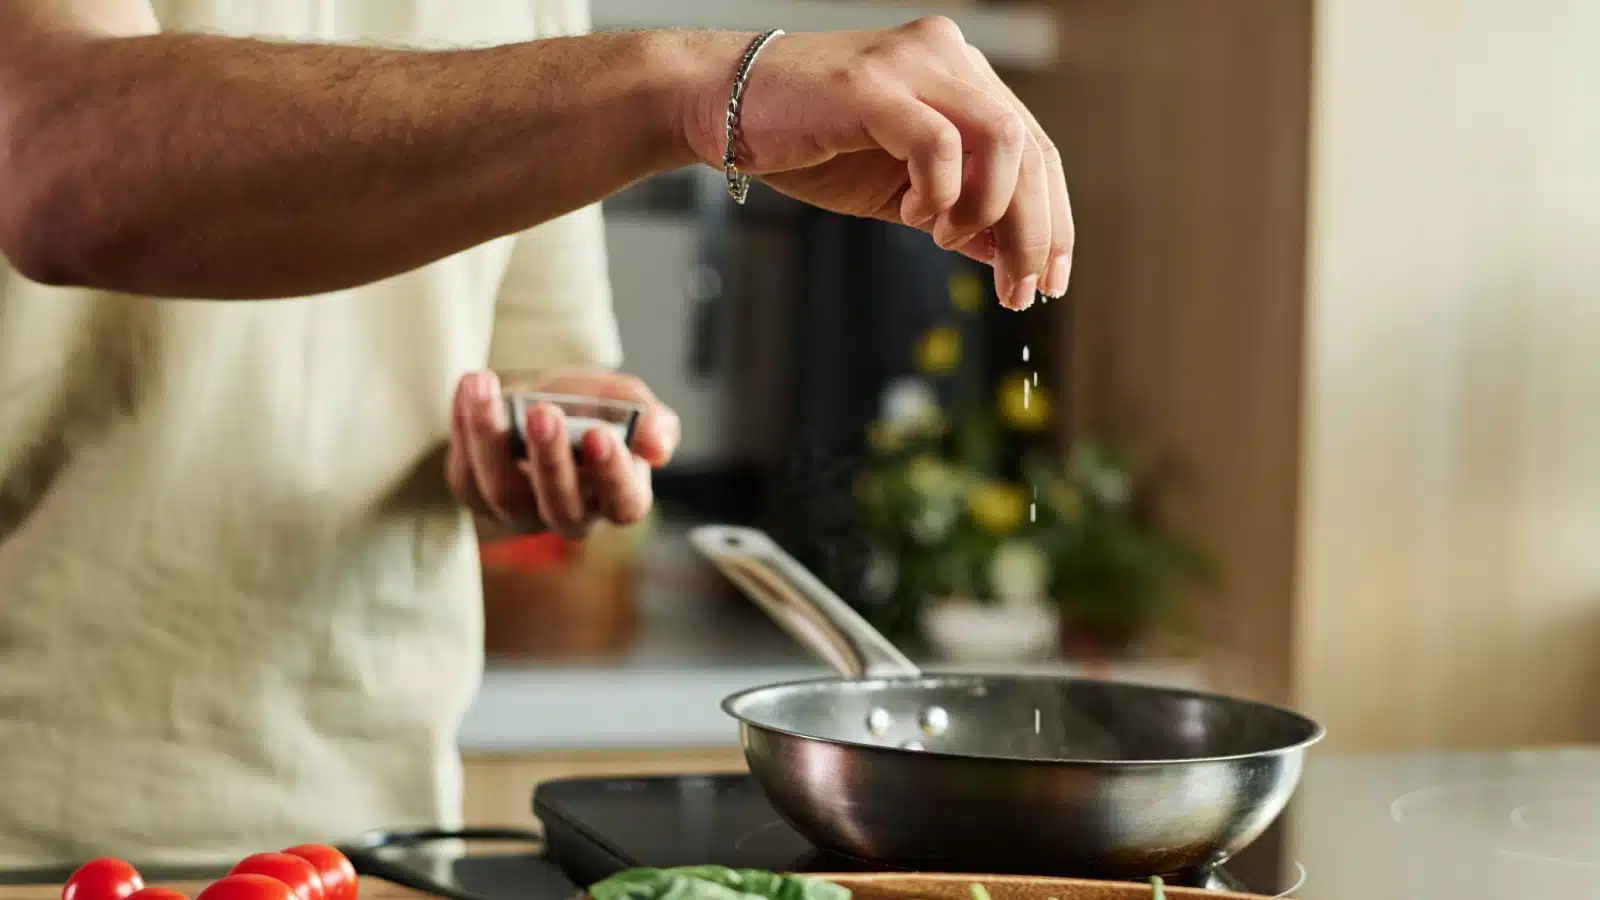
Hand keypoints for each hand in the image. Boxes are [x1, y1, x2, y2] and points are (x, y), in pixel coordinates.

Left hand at [445, 368, 679, 537]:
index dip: (613, 475)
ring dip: (492, 439)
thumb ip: (648, 418)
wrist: (540, 398)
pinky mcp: (477, 495)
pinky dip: (462, 427)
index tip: (600, 434)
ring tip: (486, 388)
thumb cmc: (589, 407)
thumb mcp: (624, 400)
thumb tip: (657, 445)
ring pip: (503, 494)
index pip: (623, 504)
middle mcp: (569, 514)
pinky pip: (466, 474)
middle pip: (561, 507)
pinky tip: (469, 388)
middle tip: (544, 412)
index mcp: (615, 497)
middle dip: (551, 460)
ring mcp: (520, 511)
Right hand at [682, 18, 1073, 310]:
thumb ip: (958, 214)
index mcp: (961, 76)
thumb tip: (1010, 256)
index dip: (1052, 219)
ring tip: (949, 242)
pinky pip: (938, 144)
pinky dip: (939, 192)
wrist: (719, 106)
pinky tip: (914, 216)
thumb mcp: (898, 190)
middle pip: (1030, 148)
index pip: (1035, 147)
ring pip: (1003, 140)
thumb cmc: (806, 143)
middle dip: (1034, 232)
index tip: (1047, 280)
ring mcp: (913, 65)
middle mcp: (948, 58)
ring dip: (990, 210)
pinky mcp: (873, 86)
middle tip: (1019, 292)